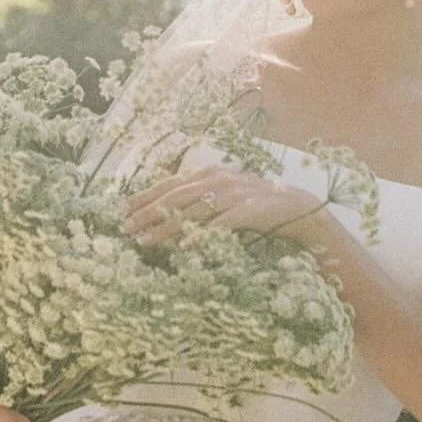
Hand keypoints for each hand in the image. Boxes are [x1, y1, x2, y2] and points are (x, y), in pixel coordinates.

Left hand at [121, 163, 326, 244]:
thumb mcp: (227, 195)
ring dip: (165, 227)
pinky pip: (219, 224)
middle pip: (176, 196)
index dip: (145, 195)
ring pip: (191, 211)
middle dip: (148, 213)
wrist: (298, 208)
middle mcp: (219, 180)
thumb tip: (169, 210)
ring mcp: (234, 194)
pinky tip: (185, 247)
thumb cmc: (258, 206)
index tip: (123, 209)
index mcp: (211, 174)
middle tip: (126, 228)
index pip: (171, 183)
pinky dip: (201, 235)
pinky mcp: (248, 211)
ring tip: (145, 242)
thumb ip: (201, 197)